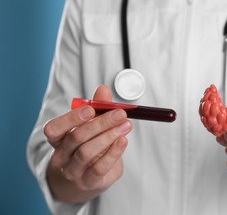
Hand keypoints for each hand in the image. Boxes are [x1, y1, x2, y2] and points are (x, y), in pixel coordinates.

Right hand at [44, 85, 131, 202]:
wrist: (88, 178)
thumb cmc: (89, 145)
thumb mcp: (92, 125)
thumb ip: (97, 107)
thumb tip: (103, 89)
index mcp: (58, 139)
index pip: (53, 129)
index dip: (71, 118)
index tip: (91, 109)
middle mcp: (61, 156)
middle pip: (76, 137)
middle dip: (100, 123)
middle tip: (120, 114)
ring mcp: (73, 171)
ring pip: (87, 152)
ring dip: (109, 136)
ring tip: (126, 125)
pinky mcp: (88, 182)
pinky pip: (99, 167)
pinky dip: (113, 153)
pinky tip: (123, 141)